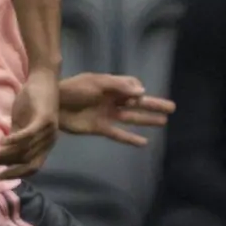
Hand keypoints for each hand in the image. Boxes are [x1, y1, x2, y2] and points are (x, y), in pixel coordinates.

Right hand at [0, 70, 61, 178]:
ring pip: (26, 149)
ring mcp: (49, 131)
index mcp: (45, 144)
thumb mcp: (22, 124)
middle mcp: (49, 141)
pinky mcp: (45, 119)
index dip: (17, 173)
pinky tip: (3, 142)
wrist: (43, 79)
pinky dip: (16, 140)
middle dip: (6, 165)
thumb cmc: (33, 101)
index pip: (33, 167)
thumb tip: (0, 154)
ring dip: (6, 154)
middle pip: (26, 160)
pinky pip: (30, 134)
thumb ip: (16, 139)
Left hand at [58, 72, 174, 143]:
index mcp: (112, 87)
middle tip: (172, 108)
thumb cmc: (74, 89)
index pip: (133, 87)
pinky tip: (144, 143)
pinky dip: (130, 138)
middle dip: (154, 105)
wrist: (53, 105)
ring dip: (147, 120)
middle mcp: (112, 101)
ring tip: (164, 122)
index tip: (141, 93)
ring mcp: (107, 115)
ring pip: (132, 118)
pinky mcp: (100, 128)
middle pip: (138, 103)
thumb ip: (119, 86)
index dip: (139, 90)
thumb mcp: (97, 83)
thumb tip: (142, 91)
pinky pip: (119, 134)